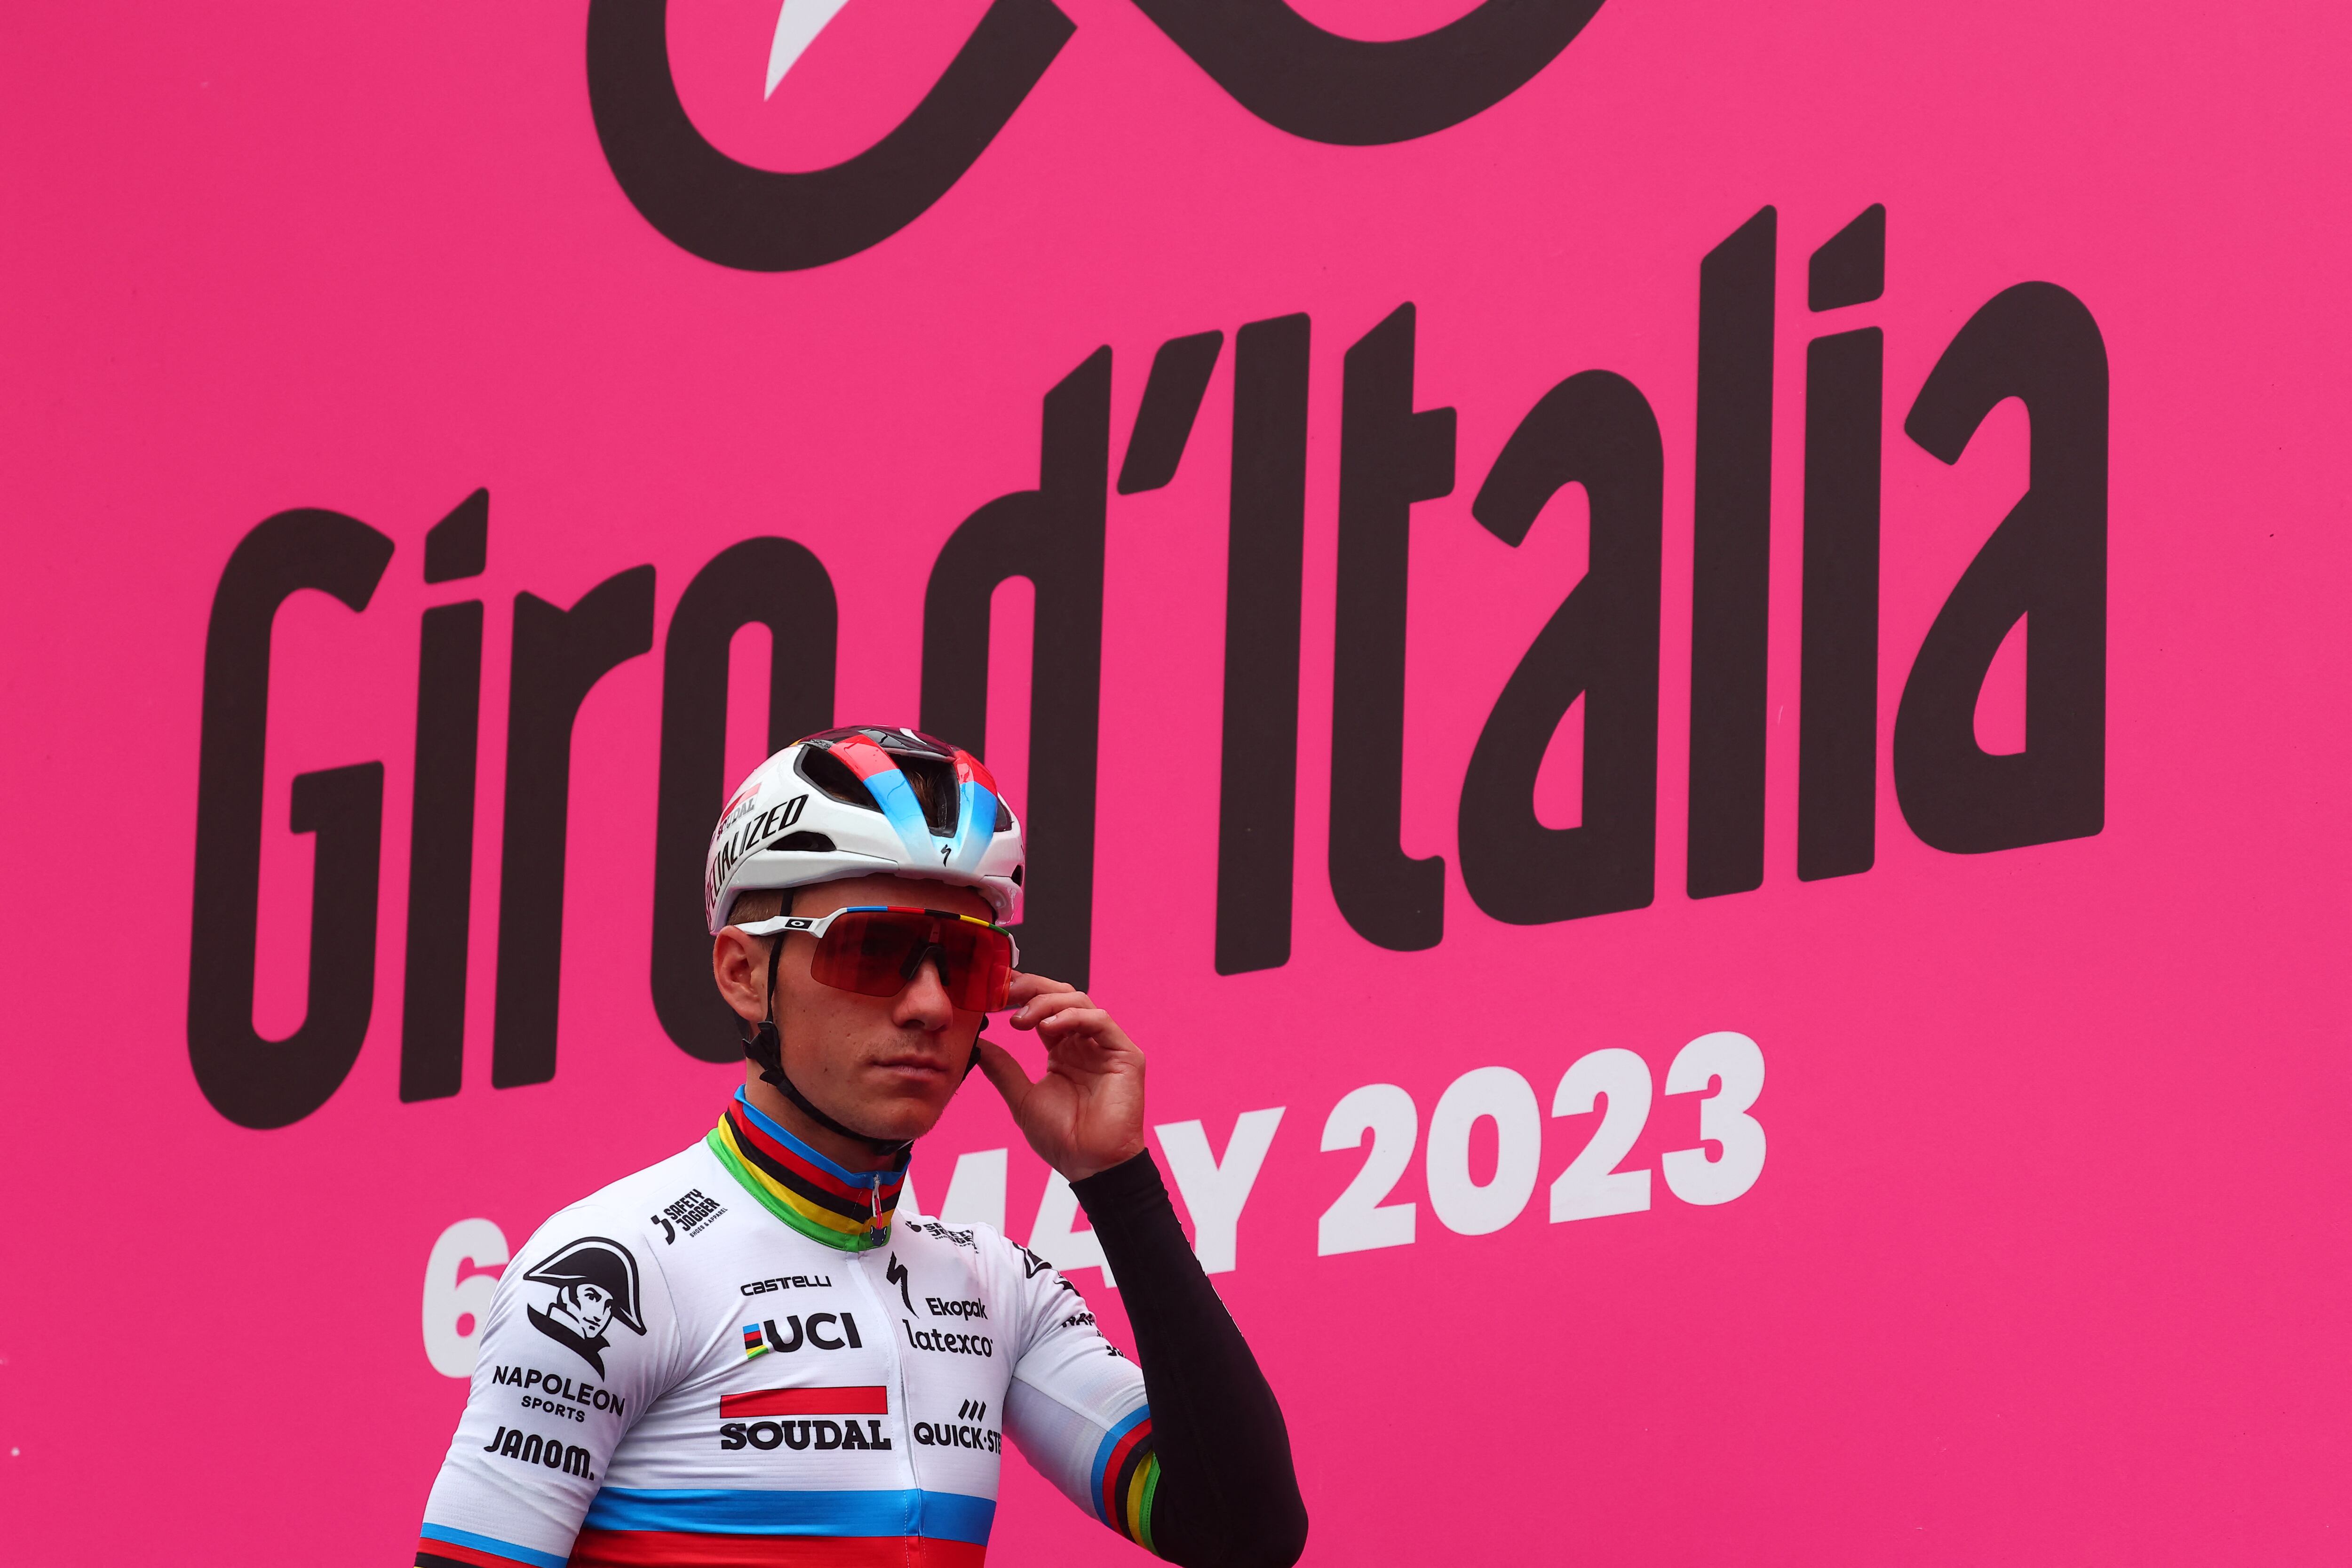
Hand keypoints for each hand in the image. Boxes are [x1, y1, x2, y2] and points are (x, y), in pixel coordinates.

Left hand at [974, 972, 1147, 1182]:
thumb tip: (977, 1044)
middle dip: (1031, 988)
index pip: (1042, 1009)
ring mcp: (1106, 1046)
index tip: (991, 992)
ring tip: (1021, 1019)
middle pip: (1061, 996)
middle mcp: (1085, 1043)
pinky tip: (1048, 1025)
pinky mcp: (1125, 1054)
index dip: (1019, 996)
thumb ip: (1003, 1069)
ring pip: (1079, 1002)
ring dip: (1047, 1003)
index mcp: (1062, 1051)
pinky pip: (1100, 1021)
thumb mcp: (1022, 1099)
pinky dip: (1073, 1016)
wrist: (1091, 1165)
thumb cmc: (1062, 1138)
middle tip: (1003, 992)